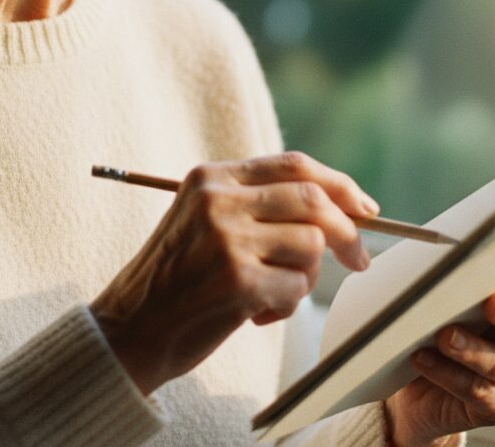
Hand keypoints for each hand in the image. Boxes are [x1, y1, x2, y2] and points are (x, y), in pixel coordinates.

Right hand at [91, 152, 377, 395]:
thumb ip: (258, 204)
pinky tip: (254, 314)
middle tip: (358, 260)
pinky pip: (296, 288)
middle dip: (347, 231)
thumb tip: (340, 208)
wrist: (129, 330)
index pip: (294, 165)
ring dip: (304, 278)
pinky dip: (286, 306)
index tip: (365, 208)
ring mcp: (226, 238)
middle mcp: (218, 200)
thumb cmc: (177, 280)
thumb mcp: (206, 221)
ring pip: (310, 245)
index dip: (339, 183)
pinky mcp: (235, 280)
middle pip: (313, 199)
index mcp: (212, 177)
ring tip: (270, 294)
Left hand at [384, 259, 494, 446]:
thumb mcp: (457, 295)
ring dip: (471, 348)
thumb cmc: (443, 322)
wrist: (424, 383)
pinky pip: (475, 390)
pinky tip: (423, 358)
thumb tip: (444, 256)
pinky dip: (446, 373)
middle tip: (493, 302)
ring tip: (445, 336)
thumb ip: (464, 278)